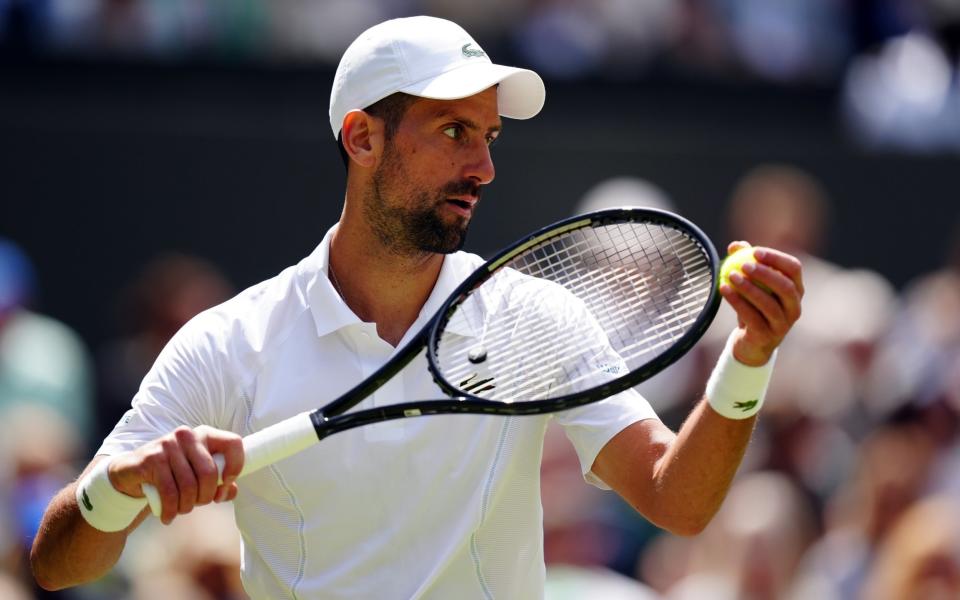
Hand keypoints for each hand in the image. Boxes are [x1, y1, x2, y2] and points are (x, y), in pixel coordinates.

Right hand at [107, 426, 243, 524]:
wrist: (131, 472)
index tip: (225, 485)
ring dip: (187, 506)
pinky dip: (171, 510)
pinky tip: (168, 517)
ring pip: (189, 485)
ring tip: (181, 510)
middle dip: (205, 497)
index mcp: (205, 434)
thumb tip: (231, 491)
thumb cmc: (172, 473)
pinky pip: (169, 492)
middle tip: (197, 505)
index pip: (234, 443)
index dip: (236, 467)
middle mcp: (188, 435)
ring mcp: (168, 445)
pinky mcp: (151, 459)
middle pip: (210, 473)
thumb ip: (219, 483)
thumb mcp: (197, 475)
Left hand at [718, 241, 803, 365]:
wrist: (752, 342)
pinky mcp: (767, 336)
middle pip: (785, 287)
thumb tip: (735, 245)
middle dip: (765, 274)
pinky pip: (752, 317)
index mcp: (796, 289)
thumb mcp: (752, 284)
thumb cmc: (754, 306)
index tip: (755, 251)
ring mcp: (783, 324)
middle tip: (743, 265)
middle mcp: (794, 307)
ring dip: (748, 288)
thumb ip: (745, 262)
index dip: (776, 258)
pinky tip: (724, 290)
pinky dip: (737, 302)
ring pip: (768, 304)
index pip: (794, 268)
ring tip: (730, 276)